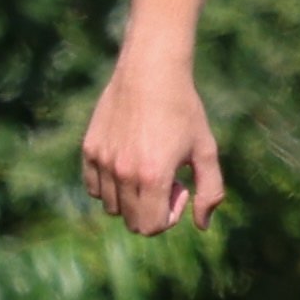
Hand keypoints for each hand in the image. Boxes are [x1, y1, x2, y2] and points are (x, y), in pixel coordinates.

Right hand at [80, 59, 226, 235]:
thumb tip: (202, 225)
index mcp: (153, 177)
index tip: (179, 187)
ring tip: (146, 167)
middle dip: (153, 209)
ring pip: (111, 207)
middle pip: (133, 222)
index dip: (170, 216)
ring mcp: (103, 161)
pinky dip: (110, 186)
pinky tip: (128, 162)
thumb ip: (210, 192)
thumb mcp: (206, 150)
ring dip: (131, 198)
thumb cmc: (184, 111)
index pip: (152, 227)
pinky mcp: (89, 150)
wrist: (151, 72)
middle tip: (165, 178)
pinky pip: (94, 188)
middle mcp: (123, 173)